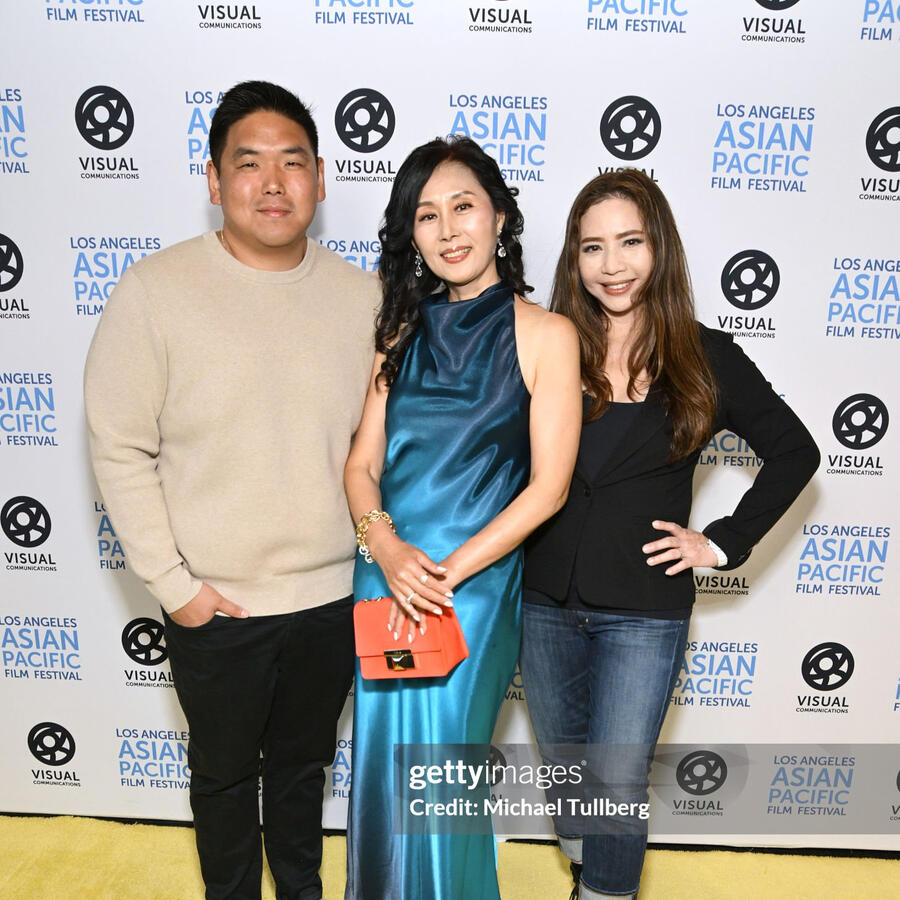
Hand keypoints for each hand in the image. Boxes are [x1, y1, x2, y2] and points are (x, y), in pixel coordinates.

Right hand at [168, 582, 248, 626]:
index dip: (213, 622)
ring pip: (191, 620)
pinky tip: (188, 605)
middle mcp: (191, 626)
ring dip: (194, 615)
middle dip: (204, 618)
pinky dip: (185, 611)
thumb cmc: (197, 595)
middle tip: (204, 609)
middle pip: (201, 624)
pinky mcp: (174, 615)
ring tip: (196, 606)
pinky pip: (182, 616)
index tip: (213, 616)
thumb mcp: (218, 600)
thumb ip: (232, 609)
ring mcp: (181, 621)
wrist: (176, 587)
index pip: (211, 628)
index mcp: (202, 626)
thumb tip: (245, 614)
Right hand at [367, 526, 454, 640]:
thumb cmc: (404, 550)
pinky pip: (402, 602)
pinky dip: (410, 610)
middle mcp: (404, 577)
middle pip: (423, 591)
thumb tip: (444, 571)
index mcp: (412, 567)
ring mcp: (398, 584)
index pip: (429, 581)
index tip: (451, 594)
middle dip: (437, 599)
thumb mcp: (419, 554)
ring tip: (438, 611)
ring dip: (427, 606)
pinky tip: (417, 618)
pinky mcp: (393, 589)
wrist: (385, 550)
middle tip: (449, 605)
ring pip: (414, 599)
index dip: (440, 588)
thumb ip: (431, 564)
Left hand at [642, 520, 717, 575]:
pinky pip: (682, 565)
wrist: (717, 549)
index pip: (673, 527)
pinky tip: (667, 572)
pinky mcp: (692, 561)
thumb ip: (678, 534)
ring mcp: (688, 551)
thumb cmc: (700, 542)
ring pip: (673, 554)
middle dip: (656, 545)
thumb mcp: (690, 534)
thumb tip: (663, 533)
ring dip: (660, 558)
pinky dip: (675, 569)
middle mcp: (685, 542)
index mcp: (684, 534)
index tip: (654, 524)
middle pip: (669, 542)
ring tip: (650, 561)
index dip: (664, 525)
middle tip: (645, 549)